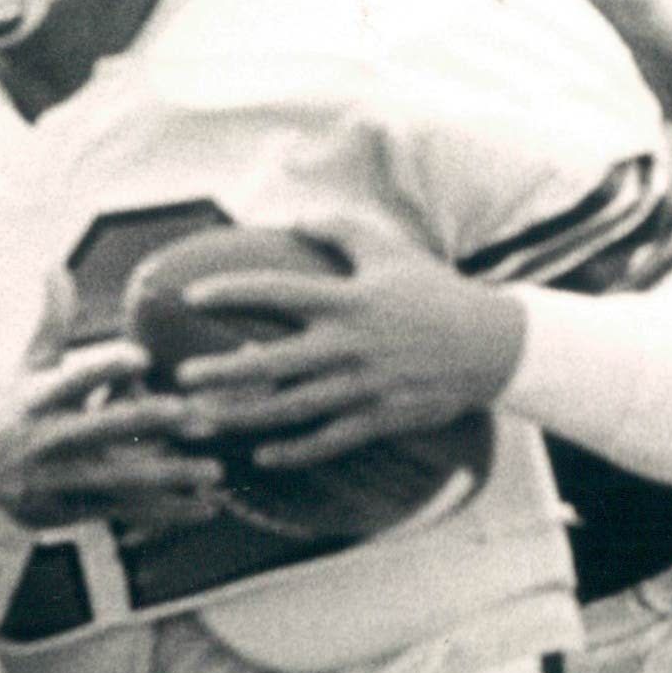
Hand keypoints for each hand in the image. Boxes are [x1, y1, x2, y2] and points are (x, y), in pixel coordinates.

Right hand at [0, 278, 221, 532]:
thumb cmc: (15, 414)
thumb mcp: (27, 370)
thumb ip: (52, 323)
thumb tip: (56, 265)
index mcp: (38, 399)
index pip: (73, 380)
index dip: (106, 369)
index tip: (143, 356)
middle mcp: (48, 439)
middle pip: (102, 429)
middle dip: (147, 423)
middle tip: (192, 413)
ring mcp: (63, 479)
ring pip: (121, 479)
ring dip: (170, 477)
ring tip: (216, 470)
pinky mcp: (78, 510)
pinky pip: (128, 511)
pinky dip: (168, 512)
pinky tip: (208, 507)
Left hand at [167, 215, 524, 471]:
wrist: (491, 345)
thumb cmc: (434, 291)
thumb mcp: (390, 250)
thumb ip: (338, 229)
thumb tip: (291, 217)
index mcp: (349, 301)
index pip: (278, 293)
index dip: (232, 293)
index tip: (192, 296)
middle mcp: (349, 346)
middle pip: (272, 362)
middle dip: (221, 372)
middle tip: (180, 377)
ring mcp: (363, 387)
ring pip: (291, 408)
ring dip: (243, 416)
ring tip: (204, 419)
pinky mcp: (379, 418)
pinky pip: (328, 441)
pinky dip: (293, 451)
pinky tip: (260, 455)